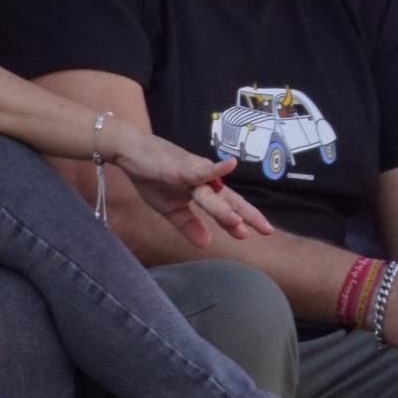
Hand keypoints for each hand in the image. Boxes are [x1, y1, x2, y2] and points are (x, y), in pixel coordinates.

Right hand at [109, 125, 273, 247]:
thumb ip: (189, 225)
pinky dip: (214, 169)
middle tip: (267, 230)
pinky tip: (229, 165)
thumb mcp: (170, 210)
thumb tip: (206, 244)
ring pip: (212, 192)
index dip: (241, 220)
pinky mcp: (180, 165)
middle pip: (228, 199)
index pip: (226, 206)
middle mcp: (204, 180)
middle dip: (247, 214)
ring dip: (224, 207)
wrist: (130, 152)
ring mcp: (194, 171)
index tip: (257, 234)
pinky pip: (199, 170)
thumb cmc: (151, 177)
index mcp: (202, 190)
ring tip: (239, 222)